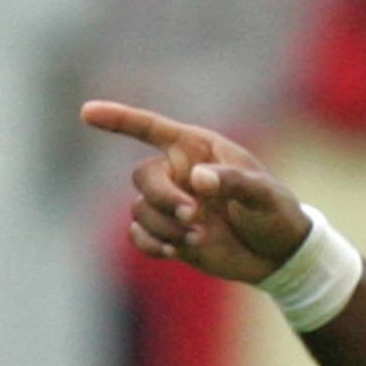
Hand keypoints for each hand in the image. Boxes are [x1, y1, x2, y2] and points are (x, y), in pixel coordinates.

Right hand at [81, 100, 311, 282]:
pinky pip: (139, 236)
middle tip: (193, 216)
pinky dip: (150, 244)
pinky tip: (173, 251)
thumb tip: (197, 178)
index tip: (87, 111)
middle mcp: (179, 173)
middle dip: (162, 197)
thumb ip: (233, 181)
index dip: (119, 119)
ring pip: (141, 210)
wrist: (278, 254)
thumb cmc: (276, 212)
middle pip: (143, 176)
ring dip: (165, 226)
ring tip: (200, 237)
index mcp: (198, 149)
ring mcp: (172, 205)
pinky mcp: (170, 234)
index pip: (151, 128)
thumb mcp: (264, 193)